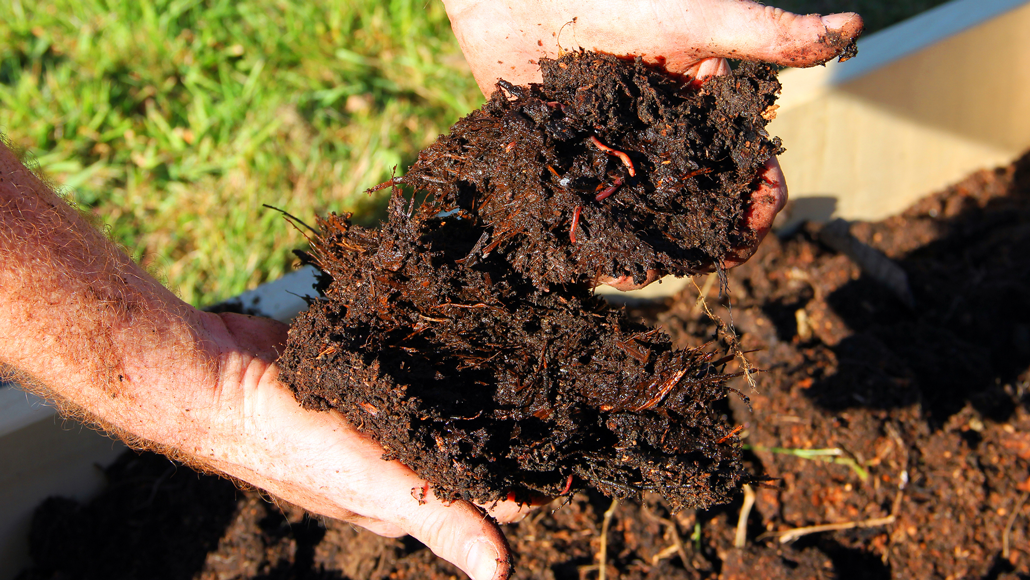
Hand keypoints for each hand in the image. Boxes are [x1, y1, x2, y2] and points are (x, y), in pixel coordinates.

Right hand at [191, 312, 531, 579]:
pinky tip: (472, 331)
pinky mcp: (370, 377)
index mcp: (410, 500)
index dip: (535, 475)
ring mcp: (385, 418)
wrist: (223, 378)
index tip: (576, 442)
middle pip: (479, 447)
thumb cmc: (296, 441)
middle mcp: (401, 462)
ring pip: (452, 404)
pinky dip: (446, 356)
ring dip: (486, 385)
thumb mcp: (377, 486)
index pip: (494, 497)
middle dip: (519, 425)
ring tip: (529, 351)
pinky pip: (421, 367)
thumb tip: (500, 576)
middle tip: (560, 384)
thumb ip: (442, 520)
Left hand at [444, 0, 861, 288]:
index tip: (752, 233)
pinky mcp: (579, 164)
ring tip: (646, 272)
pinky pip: (599, 213)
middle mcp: (670, 139)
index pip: (748, 166)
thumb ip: (766, 35)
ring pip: (653, 218)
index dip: (760, 204)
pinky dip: (605, 242)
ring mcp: (623, 155)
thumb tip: (854, 25)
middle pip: (703, 204)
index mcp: (708, 108)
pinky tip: (602, 264)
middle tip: (703, 263)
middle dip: (709, 239)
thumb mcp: (698, 17)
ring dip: (658, 250)